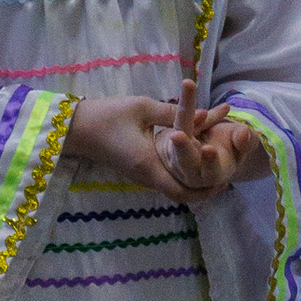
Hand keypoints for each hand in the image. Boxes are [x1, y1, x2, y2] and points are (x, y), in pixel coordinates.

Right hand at [68, 86, 269, 201]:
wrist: (74, 127)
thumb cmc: (107, 116)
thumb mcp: (143, 108)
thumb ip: (174, 113)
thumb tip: (204, 115)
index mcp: (149, 166)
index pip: (182, 192)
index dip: (205, 191)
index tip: (225, 181)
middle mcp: (146, 176)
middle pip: (180, 191)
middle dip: (203, 186)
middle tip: (226, 173)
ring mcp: (140, 175)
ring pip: (173, 184)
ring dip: (192, 177)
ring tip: (214, 164)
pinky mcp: (136, 168)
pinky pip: (164, 175)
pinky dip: (180, 170)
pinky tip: (192, 154)